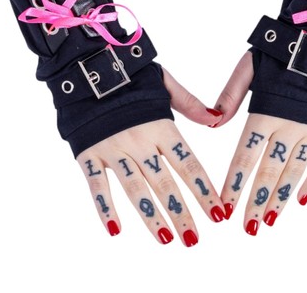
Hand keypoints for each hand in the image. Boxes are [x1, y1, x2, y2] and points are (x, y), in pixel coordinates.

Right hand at [77, 68, 225, 245]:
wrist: (88, 65)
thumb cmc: (130, 76)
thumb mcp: (164, 83)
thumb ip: (190, 104)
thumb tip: (218, 117)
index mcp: (160, 125)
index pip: (188, 164)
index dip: (204, 191)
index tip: (219, 214)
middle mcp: (139, 141)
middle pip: (164, 183)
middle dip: (181, 213)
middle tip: (193, 240)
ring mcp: (112, 149)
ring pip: (134, 189)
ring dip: (150, 216)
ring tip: (165, 239)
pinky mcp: (88, 153)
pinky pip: (97, 185)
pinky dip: (104, 207)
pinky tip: (115, 230)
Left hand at [213, 52, 306, 233]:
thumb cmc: (280, 53)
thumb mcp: (249, 67)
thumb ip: (229, 96)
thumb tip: (211, 121)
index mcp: (264, 111)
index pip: (245, 155)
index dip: (234, 183)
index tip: (224, 207)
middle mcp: (288, 126)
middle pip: (269, 171)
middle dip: (256, 201)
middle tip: (248, 228)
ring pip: (295, 172)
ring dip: (281, 197)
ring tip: (270, 221)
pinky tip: (302, 199)